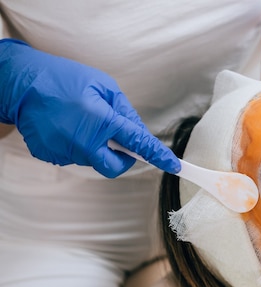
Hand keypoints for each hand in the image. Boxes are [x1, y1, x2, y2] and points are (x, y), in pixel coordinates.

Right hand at [0, 39, 179, 177]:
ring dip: (95, 147)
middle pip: (114, 167)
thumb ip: (124, 111)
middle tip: (118, 143)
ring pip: (92, 160)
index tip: (173, 165)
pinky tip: (65, 126)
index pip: (138, 143)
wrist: (20, 83)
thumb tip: (139, 131)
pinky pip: (72, 157)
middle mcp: (84, 141)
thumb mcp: (103, 86)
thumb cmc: (64, 79)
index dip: (158, 155)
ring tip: (80, 121)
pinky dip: (75, 146)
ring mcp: (65, 151)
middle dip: (122, 160)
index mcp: (101, 121)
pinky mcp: (50, 155)